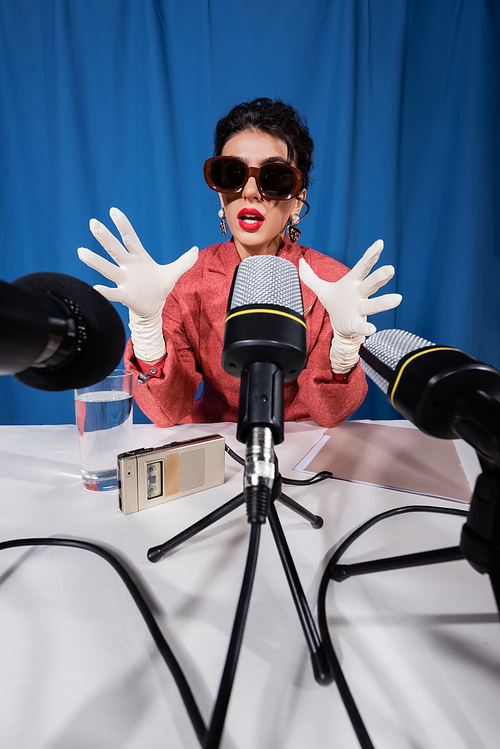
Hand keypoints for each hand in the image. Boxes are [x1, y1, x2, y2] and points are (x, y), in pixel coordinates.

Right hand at [77, 207, 197, 318]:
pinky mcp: (125, 296)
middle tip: (92, 223)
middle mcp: (128, 266)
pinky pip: (113, 293)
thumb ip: (184, 261)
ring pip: (108, 269)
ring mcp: (124, 280)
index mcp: (139, 258)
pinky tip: (95, 287)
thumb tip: (196, 250)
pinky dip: (105, 291)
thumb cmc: (159, 287)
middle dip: (104, 237)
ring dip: (95, 261)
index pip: (129, 238)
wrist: (153, 307)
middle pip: (115, 249)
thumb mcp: (173, 273)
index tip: (113, 211)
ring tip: (81, 252)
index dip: (123, 225)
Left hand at [298, 239, 401, 336]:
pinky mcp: (356, 324)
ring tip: (397, 299)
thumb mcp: (322, 289)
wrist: (339, 326)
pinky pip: (363, 326)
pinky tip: (372, 329)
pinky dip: (367, 328)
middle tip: (390, 269)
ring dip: (384, 302)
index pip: (362, 267)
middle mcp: (359, 295)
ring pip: (373, 305)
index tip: (380, 243)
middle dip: (380, 277)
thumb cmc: (336, 304)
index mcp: (352, 283)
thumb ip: (310, 277)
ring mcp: (360, 310)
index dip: (370, 255)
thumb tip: (300, 262)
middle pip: (371, 284)